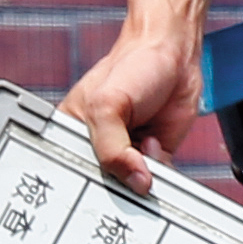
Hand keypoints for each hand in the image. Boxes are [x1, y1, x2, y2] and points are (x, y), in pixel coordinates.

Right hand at [62, 24, 201, 191]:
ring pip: (132, 188)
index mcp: (71, 133)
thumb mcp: (107, 105)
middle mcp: (98, 148)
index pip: (69, 171)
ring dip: (143, 177)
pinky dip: (163, 174)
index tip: (92, 188)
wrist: (174, 54)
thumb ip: (111, 148)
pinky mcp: (154, 157)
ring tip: (144, 142)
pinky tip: (156, 142)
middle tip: (125, 168)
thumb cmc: (132, 68)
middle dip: (117, 185)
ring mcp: (127, 154)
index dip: (78, 185)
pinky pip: (158, 182)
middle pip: (102, 186)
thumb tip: (135, 182)